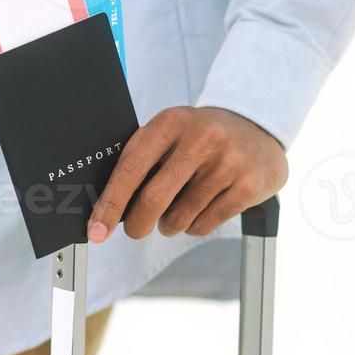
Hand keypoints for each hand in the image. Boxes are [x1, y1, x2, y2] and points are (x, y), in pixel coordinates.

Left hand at [88, 107, 286, 241]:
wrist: (257, 128)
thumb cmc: (200, 137)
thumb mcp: (169, 133)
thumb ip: (140, 161)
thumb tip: (106, 208)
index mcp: (171, 123)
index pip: (130, 169)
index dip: (110, 204)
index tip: (96, 231)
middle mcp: (201, 139)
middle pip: (153, 199)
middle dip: (137, 224)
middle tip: (136, 229)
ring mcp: (227, 163)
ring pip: (179, 218)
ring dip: (168, 226)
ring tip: (175, 212)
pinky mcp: (248, 186)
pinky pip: (204, 225)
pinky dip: (193, 227)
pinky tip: (200, 210)